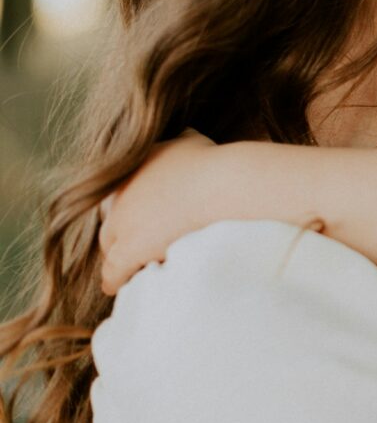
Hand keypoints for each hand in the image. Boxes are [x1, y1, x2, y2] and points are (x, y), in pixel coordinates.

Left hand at [99, 129, 216, 294]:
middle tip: (135, 245)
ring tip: (129, 270)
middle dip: (120, 233)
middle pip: (110, 221)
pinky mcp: (129, 247)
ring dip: (117, 257)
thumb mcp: (192, 141)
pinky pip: (114, 269)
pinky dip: (115, 279)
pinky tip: (117, 287)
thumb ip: (180, 140)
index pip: (117, 194)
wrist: (221, 185)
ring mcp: (123, 220)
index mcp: (131, 167)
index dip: (128, 209)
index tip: (141, 219)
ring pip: (110, 246)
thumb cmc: (214, 164)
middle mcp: (120, 192)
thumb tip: (184, 136)